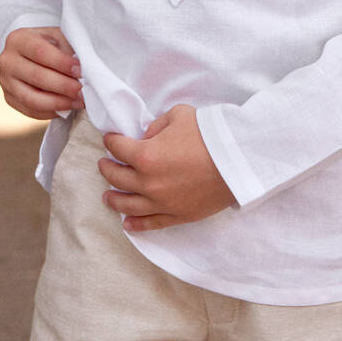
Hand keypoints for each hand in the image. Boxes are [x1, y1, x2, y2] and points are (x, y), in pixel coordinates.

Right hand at [0, 26, 81, 119]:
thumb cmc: (50, 44)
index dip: (61, 63)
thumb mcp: (58, 37)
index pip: (40, 52)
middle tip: (82, 91)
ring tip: (78, 102)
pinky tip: (67, 108)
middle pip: (36, 76)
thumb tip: (84, 69)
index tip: (80, 71)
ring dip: (58, 103)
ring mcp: (5, 81)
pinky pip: (30, 111)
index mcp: (18, 39)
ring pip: (31, 98)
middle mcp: (7, 60)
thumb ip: (68, 50)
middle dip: (63, 86)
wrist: (30, 53)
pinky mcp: (9, 98)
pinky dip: (51, 112)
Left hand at [98, 104, 234, 231]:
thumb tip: (148, 136)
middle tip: (104, 164)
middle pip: (117, 178)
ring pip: (128, 205)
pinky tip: (127, 224)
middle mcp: (148, 183)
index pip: (118, 148)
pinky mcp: (177, 215)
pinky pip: (151, 224)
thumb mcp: (178, 115)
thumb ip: (156, 126)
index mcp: (145, 156)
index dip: (111, 141)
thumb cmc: (208, 133)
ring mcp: (161, 203)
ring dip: (114, 199)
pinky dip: (136, 225)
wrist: (237, 159)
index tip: (110, 139)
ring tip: (107, 196)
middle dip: (107, 169)